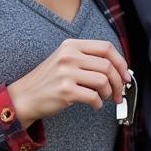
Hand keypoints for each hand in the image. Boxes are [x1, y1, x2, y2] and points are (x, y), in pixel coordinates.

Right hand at [7, 40, 130, 126]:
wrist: (25, 97)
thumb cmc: (49, 81)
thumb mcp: (65, 61)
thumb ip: (88, 60)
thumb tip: (119, 70)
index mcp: (71, 46)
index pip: (106, 47)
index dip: (121, 62)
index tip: (125, 75)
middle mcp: (69, 56)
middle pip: (108, 65)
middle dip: (119, 82)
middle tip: (119, 93)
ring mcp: (66, 73)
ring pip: (103, 81)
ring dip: (109, 93)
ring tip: (103, 98)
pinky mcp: (66, 91)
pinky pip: (94, 97)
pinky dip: (98, 103)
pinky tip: (94, 104)